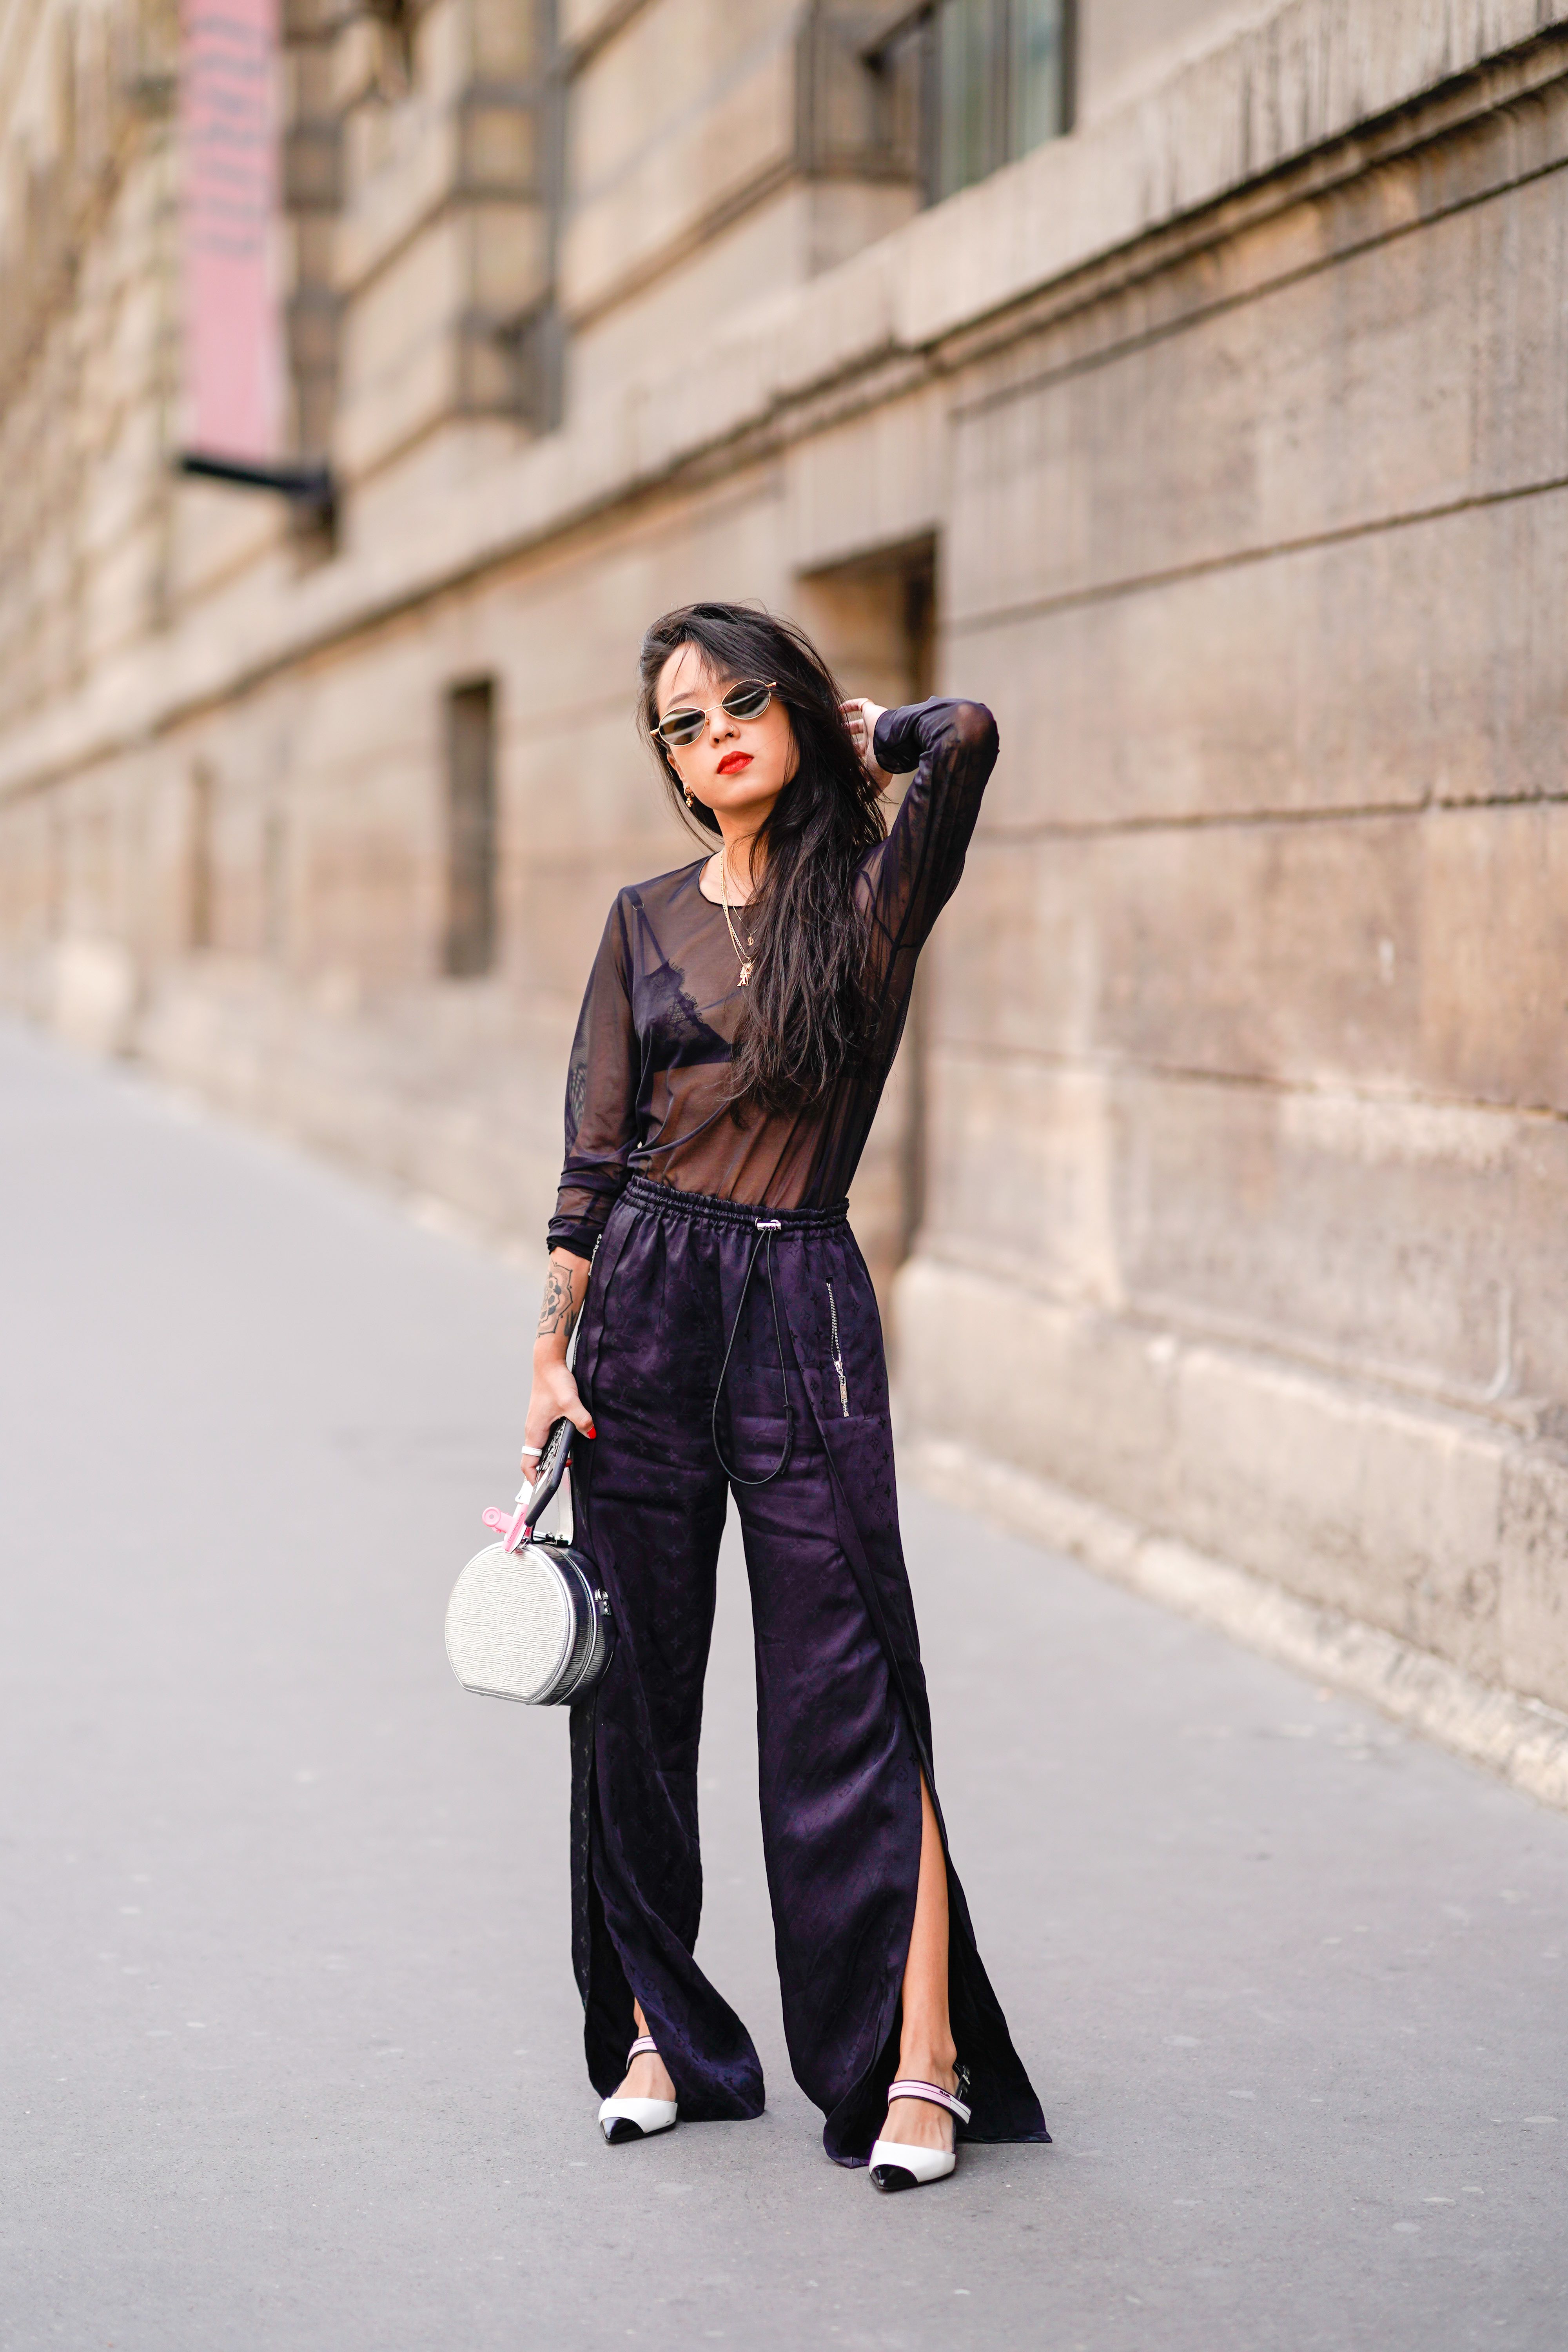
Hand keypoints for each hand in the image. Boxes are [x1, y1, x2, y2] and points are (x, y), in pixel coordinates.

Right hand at [522, 1355, 593, 1472]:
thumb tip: (591, 1433)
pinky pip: (548, 1437)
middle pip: (536, 1458)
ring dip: (553, 1456)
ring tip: (568, 1458)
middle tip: (564, 1471)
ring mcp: (538, 1424)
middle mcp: (534, 1430)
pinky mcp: (544, 1417)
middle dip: (547, 1469)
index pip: (528, 1463)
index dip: (534, 1479)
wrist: (548, 1363)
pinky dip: (556, 1443)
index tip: (544, 1487)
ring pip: (542, 1447)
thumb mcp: (570, 1402)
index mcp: (535, 1431)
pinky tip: (570, 1440)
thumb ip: (582, 1420)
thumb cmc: (554, 1381)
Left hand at [840, 698, 892, 792]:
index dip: (851, 761)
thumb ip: (870, 791)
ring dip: (845, 727)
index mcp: (874, 753)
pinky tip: (836, 710)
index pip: (861, 757)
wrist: (893, 739)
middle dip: (846, 745)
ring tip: (831, 730)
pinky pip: (859, 704)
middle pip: (857, 741)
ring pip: (857, 725)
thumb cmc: (885, 760)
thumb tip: (862, 803)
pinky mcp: (871, 711)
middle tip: (832, 746)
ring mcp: (873, 724)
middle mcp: (873, 739)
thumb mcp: (877, 780)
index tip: (839, 764)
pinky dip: (848, 706)